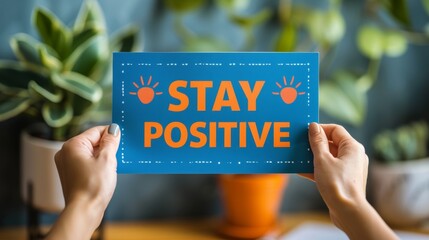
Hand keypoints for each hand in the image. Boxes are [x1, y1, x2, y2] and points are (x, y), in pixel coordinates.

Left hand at [47, 124, 119, 239]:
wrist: (84, 211)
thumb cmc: (93, 187)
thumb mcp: (107, 159)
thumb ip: (111, 142)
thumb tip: (113, 130)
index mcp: (72, 145)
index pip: (96, 131)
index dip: (111, 134)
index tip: (122, 139)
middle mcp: (66, 153)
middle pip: (92, 141)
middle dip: (107, 146)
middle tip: (118, 155)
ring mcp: (67, 164)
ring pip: (90, 152)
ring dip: (103, 156)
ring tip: (112, 166)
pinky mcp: (71, 174)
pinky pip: (86, 162)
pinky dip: (97, 164)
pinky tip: (106, 172)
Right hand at [306, 123, 367, 223]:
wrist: (348, 211)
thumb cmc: (337, 184)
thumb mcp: (322, 160)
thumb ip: (317, 142)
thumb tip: (313, 127)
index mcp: (352, 147)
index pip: (335, 130)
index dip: (320, 129)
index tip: (306, 132)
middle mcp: (354, 156)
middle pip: (332, 143)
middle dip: (315, 144)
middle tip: (300, 144)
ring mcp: (350, 168)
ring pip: (329, 157)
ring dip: (314, 157)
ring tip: (299, 157)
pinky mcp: (344, 180)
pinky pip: (329, 168)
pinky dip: (317, 168)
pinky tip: (302, 170)